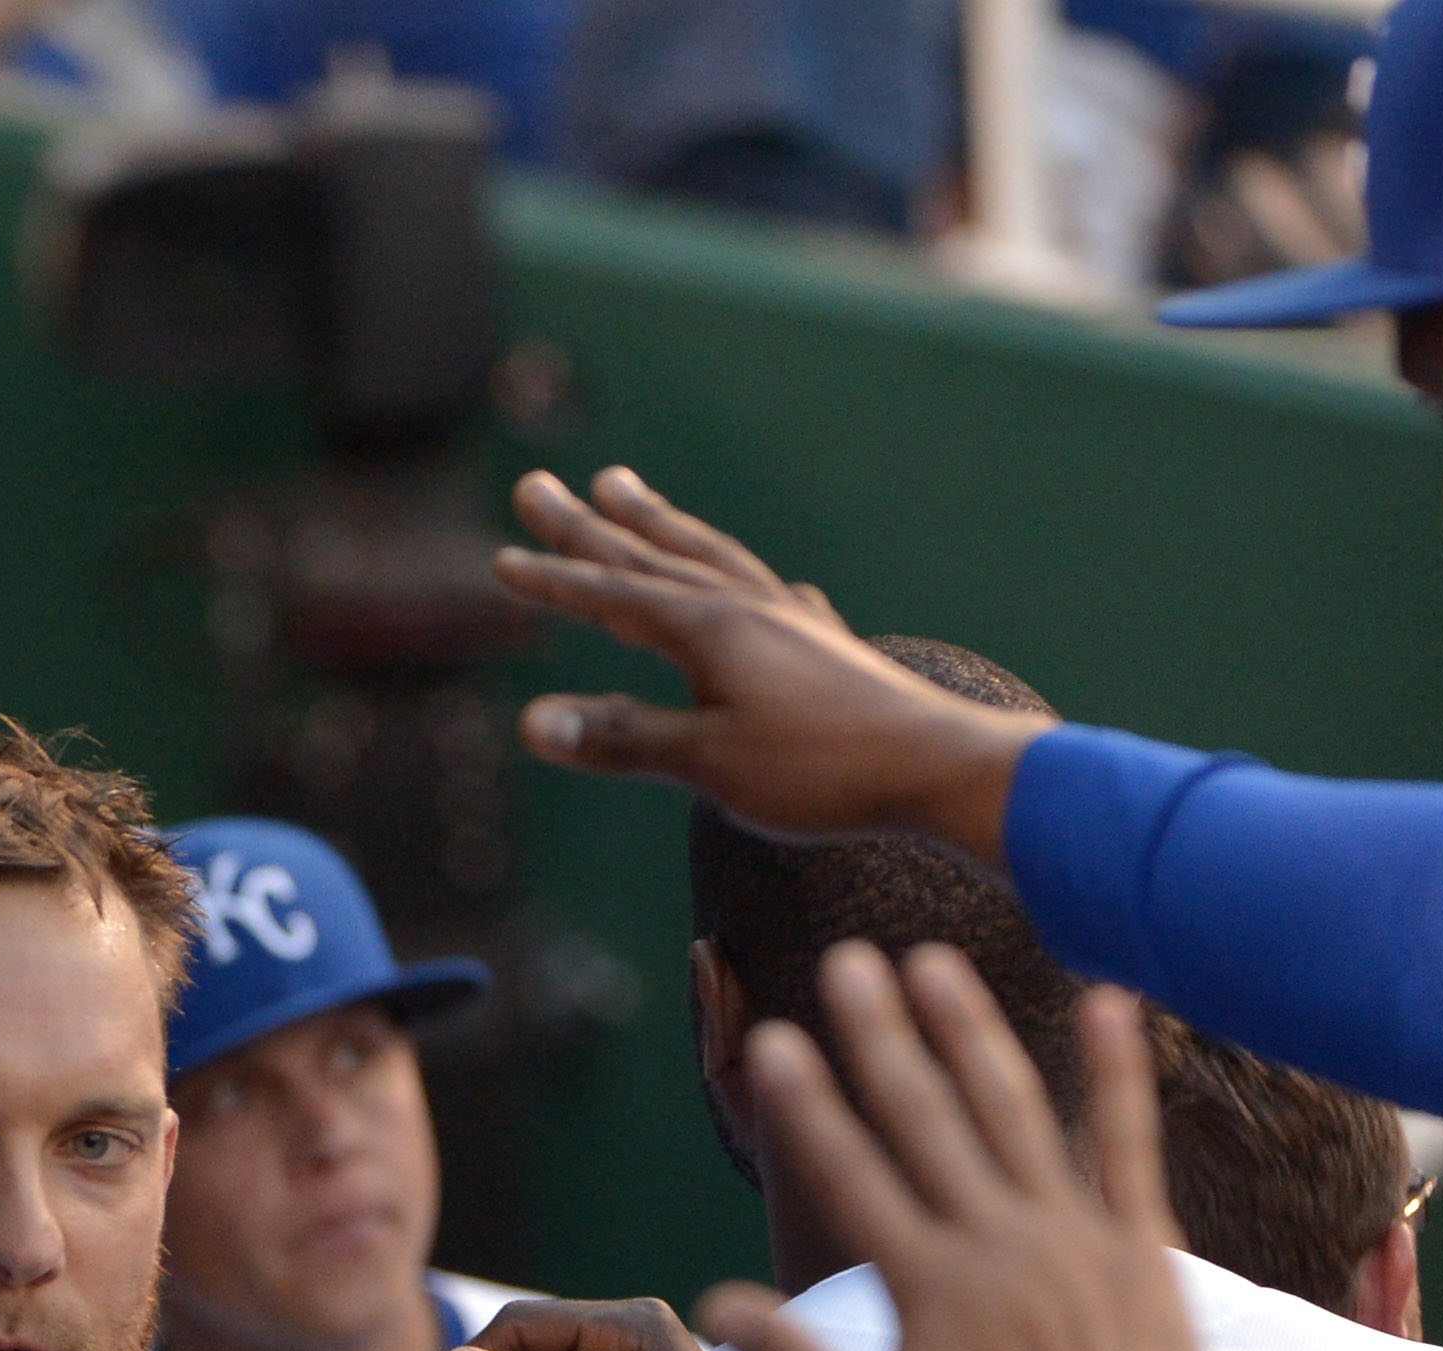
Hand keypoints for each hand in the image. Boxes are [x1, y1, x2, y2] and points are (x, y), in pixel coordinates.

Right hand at [493, 469, 1045, 856]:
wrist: (939, 768)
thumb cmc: (822, 772)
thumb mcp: (709, 763)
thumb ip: (623, 738)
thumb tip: (531, 723)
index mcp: (711, 630)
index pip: (614, 597)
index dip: (556, 582)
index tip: (503, 561)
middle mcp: (747, 609)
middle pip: (653, 556)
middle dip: (588, 526)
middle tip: (536, 487)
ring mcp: (790, 622)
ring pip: (709, 558)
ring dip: (659, 526)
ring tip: (624, 491)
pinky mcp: (826, 648)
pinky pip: (764, 591)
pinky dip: (736, 575)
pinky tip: (753, 582)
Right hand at [696, 944, 1206, 1350]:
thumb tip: (720, 1305)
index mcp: (928, 1287)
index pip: (850, 1175)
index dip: (808, 1107)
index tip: (775, 1044)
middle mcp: (997, 1244)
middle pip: (924, 1120)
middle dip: (881, 1038)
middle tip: (850, 965)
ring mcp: (1076, 1239)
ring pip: (1012, 1111)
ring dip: (971, 1033)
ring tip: (936, 964)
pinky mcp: (1146, 1252)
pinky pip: (1128, 1143)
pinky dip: (1117, 1071)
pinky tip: (1106, 999)